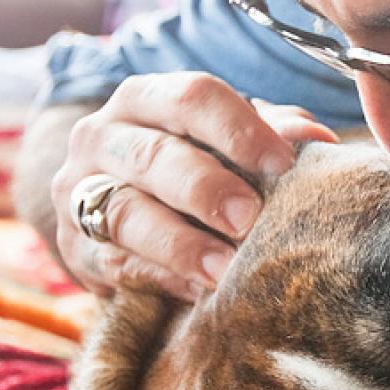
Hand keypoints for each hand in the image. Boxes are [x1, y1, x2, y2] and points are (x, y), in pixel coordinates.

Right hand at [51, 72, 337, 299]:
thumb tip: (315, 136)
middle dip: (205, 189)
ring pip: (126, 212)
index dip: (239, 129)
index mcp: (146, 98)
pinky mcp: (73, 246)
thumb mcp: (232, 141)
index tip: (283, 164)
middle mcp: (101, 136)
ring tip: (225, 269)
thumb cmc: (196, 161)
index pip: (191, 97)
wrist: (124, 209)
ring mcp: (79, 191)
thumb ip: (272, 133)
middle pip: (153, 155)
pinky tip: (198, 291)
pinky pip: (115, 263)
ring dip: (180, 244)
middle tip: (250, 218)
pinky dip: (161, 278)